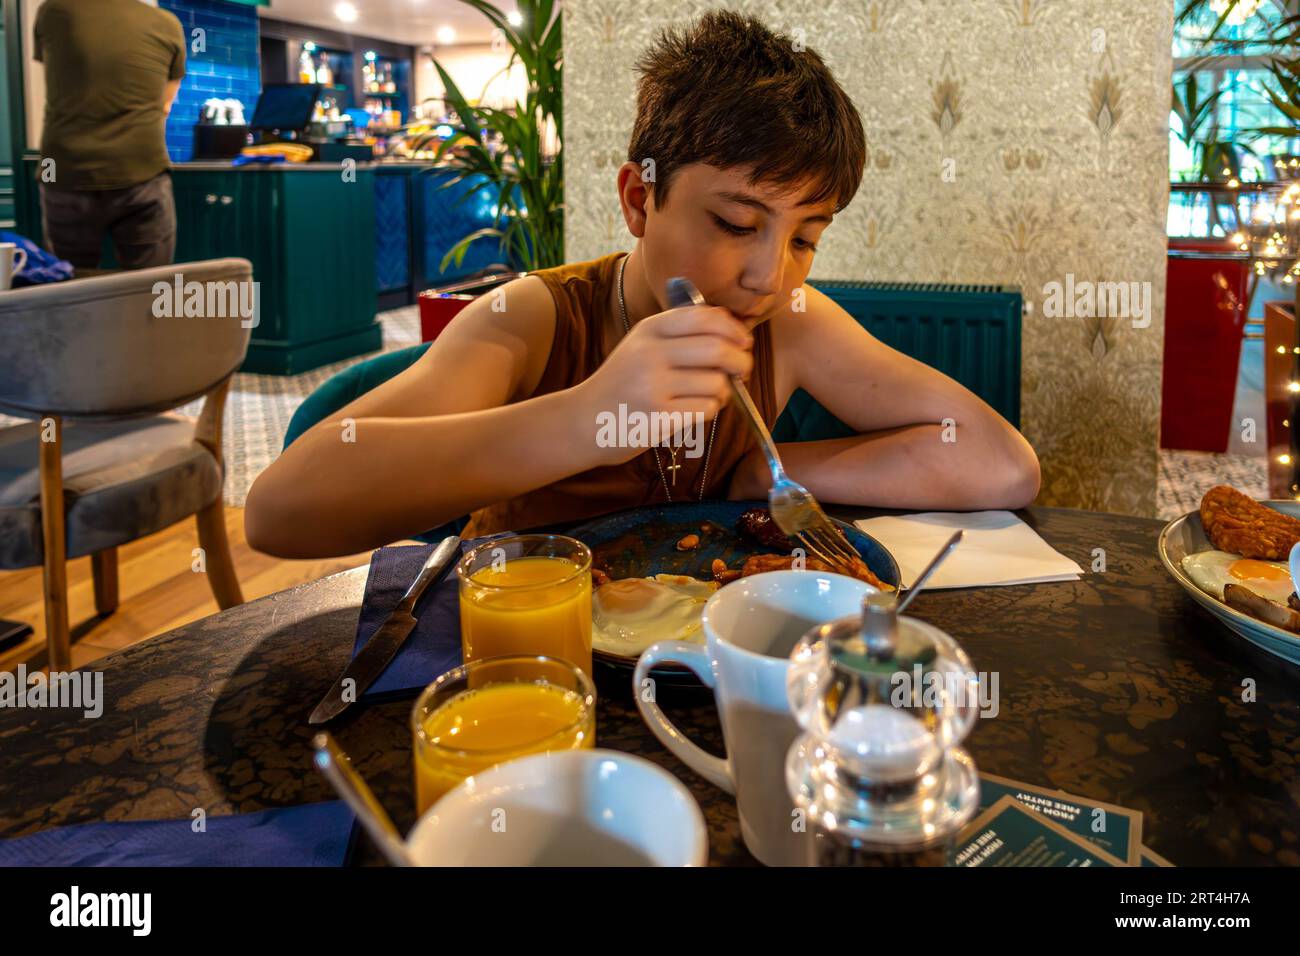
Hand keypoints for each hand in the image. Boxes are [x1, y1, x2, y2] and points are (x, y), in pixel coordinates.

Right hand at [575, 304, 752, 464]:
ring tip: (708, 395)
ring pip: (717, 383)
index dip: (733, 328)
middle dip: (740, 361)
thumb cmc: (621, 384)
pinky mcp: (659, 417)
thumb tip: (734, 333)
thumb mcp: (641, 346)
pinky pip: (707, 409)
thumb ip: (680, 335)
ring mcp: (653, 386)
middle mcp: (650, 353)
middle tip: (742, 370)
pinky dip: (709, 410)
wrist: (583, 421)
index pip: (704, 317)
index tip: (743, 341)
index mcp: (648, 330)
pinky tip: (693, 410)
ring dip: (723, 392)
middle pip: (717, 349)